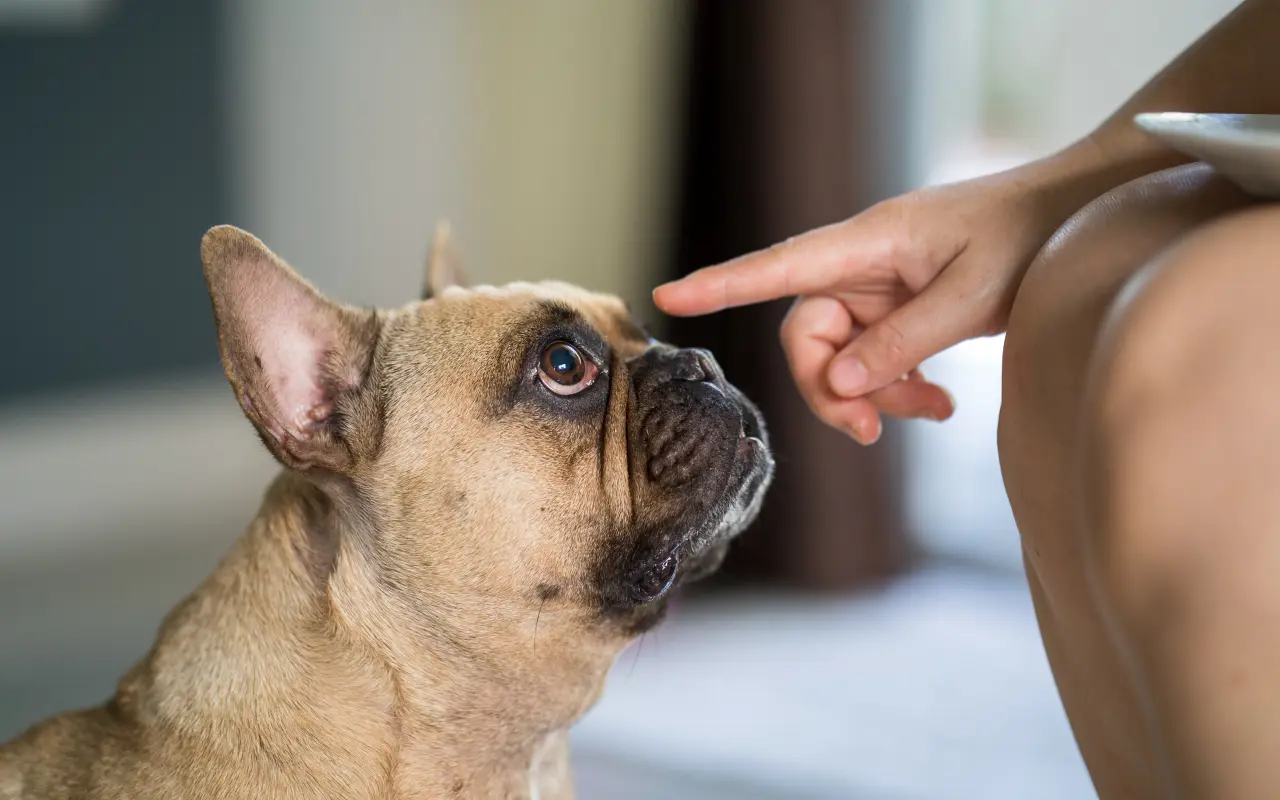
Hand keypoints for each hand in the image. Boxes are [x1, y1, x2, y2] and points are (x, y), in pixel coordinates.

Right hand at [654, 151, 1096, 443]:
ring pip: (841, 355)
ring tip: (933, 413)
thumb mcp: (972, 295)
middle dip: (829, 389)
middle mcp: (860, 264)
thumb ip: (903, 342)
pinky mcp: (900, 307)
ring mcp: (878, 287)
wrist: (1074, 215)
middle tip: (867, 432)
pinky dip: (899, 387)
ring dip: (874, 395)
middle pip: (806, 335)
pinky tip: (939, 404)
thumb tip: (837, 383)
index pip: (776, 267)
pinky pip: (875, 356)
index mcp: (867, 243)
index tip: (667, 295)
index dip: (719, 285)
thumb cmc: (1028, 236)